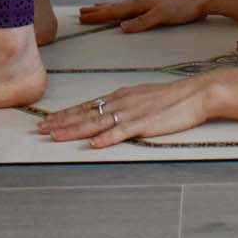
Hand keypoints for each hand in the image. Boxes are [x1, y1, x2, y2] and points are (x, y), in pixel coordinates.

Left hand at [36, 75, 214, 147]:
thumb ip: (125, 105)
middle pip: (86, 113)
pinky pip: (122, 132)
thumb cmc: (173, 97)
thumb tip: (109, 112)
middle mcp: (122, 102)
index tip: (48, 120)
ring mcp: (132, 113)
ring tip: (56, 136)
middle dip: (62, 121)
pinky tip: (93, 144)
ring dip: (75, 130)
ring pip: (97, 122)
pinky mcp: (145, 123)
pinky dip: (106, 138)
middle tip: (41, 129)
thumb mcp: (143, 97)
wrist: (197, 93)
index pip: (87, 105)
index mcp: (121, 96)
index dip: (66, 114)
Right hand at [79, 0, 207, 32]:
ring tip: (96, 8)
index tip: (82, 17)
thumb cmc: (183, 7)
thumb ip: (143, 22)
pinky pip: (132, 8)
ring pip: (122, 6)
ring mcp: (148, 3)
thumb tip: (122, 27)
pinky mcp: (155, 6)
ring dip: (107, 8)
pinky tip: (125, 12)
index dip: (98, 15)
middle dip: (98, 11)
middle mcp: (141, 1)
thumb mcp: (162, 15)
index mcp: (140, 3)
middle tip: (81, 13)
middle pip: (114, 7)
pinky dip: (122, 9)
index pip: (115, 11)